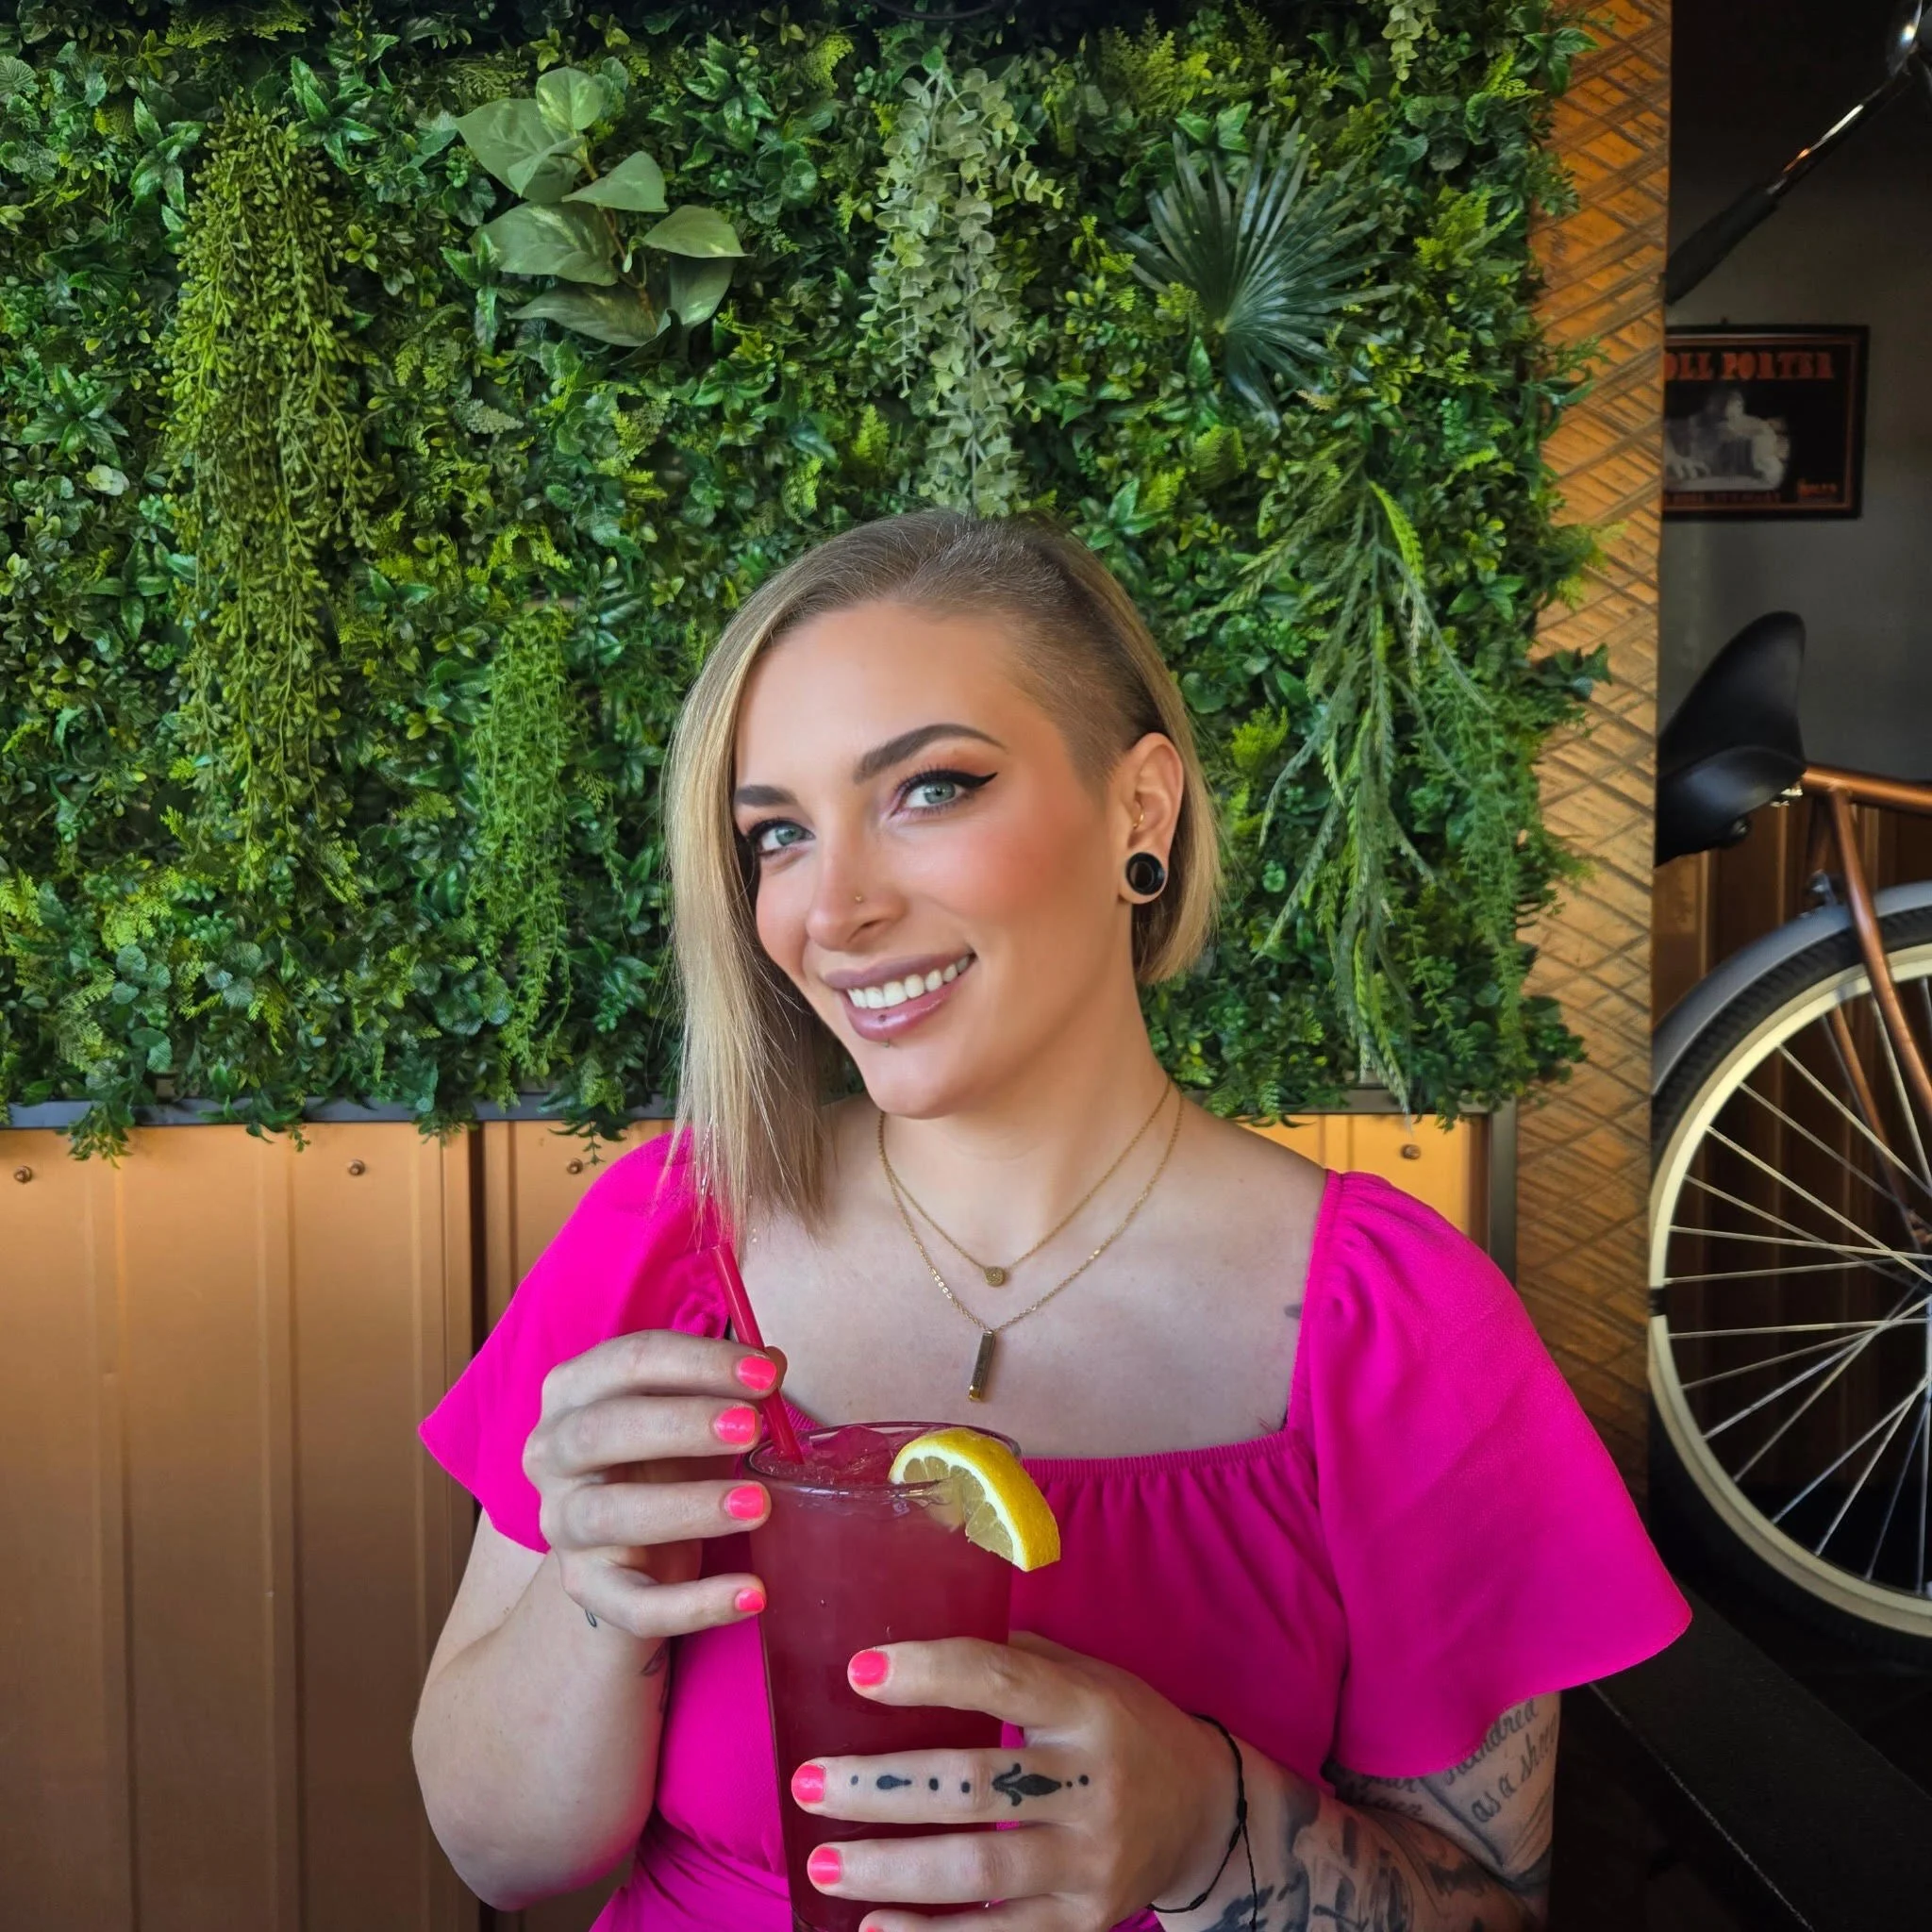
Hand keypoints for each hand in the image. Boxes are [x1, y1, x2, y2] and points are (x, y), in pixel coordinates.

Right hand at [521, 1329, 785, 1639]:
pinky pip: (633, 1603)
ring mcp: (561, 1524)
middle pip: (601, 1430)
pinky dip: (694, 1603)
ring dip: (688, 1507)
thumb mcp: (692, 1411)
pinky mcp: (585, 1588)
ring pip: (610, 1515)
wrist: (627, 1545)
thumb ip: (730, 1386)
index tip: (767, 1374)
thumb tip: (773, 1364)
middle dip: (682, 1424)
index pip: (628, 1361)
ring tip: (759, 1504)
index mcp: (573, 1390)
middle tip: (753, 1427)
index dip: (699, 1362)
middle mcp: (551, 1453)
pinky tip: (751, 1593)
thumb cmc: (662, 1457)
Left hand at [790, 1633, 1237, 1930]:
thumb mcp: (1089, 1677)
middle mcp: (1094, 1785)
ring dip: (891, 1868)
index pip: (1003, 1682)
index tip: (859, 1672)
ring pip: (979, 1869)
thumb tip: (916, 1630)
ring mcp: (1090, 1862)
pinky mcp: (1083, 1923)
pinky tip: (872, 1926)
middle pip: (975, 1787)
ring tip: (820, 1860)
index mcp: (1090, 1709)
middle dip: (883, 1788)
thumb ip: (1016, 1660)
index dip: (930, 1673)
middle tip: (808, 1780)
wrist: (1206, 1816)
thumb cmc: (1125, 1729)